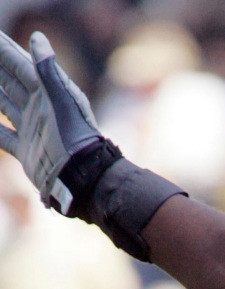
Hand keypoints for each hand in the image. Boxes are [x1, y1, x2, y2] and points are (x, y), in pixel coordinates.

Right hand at [0, 30, 103, 212]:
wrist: (81, 178)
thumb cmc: (75, 137)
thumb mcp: (62, 100)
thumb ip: (48, 70)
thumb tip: (37, 37)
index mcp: (47, 93)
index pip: (20, 65)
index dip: (5, 49)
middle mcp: (38, 108)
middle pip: (10, 81)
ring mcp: (31, 129)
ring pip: (4, 105)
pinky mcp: (26, 151)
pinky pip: (3, 136)